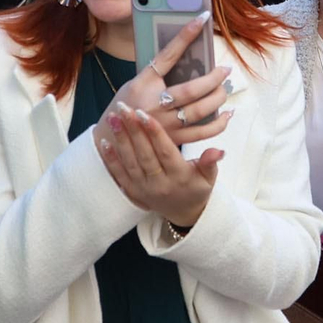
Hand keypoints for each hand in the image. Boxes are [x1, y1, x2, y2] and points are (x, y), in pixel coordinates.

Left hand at [97, 101, 224, 226]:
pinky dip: (111, 159)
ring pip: (130, 162)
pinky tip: (103, 141)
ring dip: (120, 139)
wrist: (184, 214)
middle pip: (144, 154)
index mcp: (179, 177)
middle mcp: (159, 184)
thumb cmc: (198, 188)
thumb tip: (219, 151)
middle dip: (133, 129)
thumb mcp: (209, 178)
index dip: (155, 133)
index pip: (165, 152)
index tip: (145, 113)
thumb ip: (211, 163)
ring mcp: (144, 189)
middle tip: (125, 107)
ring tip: (114, 117)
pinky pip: (119, 174)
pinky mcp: (133, 192)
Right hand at [101, 13, 232, 146]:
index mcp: (144, 85)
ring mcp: (165, 126)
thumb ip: (159, 70)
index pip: (168, 55)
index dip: (185, 36)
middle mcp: (155, 105)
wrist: (115, 137)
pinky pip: (202, 134)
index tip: (201, 19)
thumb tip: (186, 49)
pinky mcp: (174, 141)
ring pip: (199, 111)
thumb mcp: (137, 81)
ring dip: (217, 98)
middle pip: (191, 90)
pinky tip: (228, 114)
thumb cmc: (127, 104)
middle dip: (213, 78)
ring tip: (225, 88)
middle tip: (225, 70)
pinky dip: (218, 124)